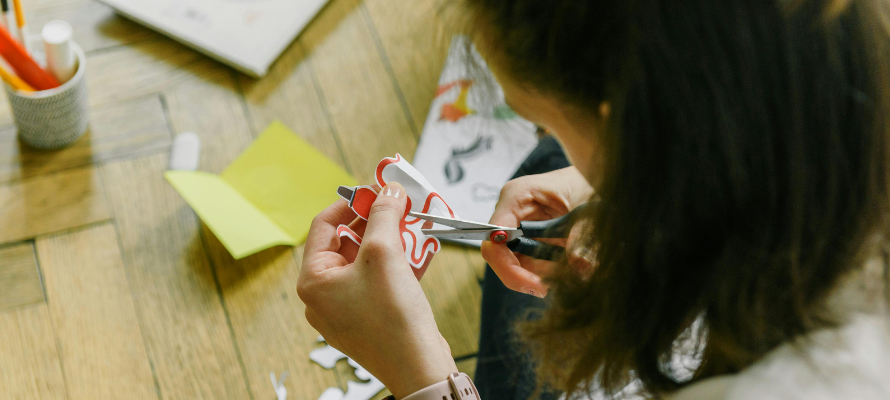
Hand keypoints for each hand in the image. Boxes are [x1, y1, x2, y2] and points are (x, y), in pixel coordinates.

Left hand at [298, 182, 457, 398]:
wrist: (418, 366)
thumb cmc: (393, 317)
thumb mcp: (384, 252)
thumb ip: (384, 214)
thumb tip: (388, 190)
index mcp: (313, 281)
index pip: (324, 225)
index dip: (352, 202)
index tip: (377, 189)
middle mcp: (323, 297)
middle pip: (346, 243)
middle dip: (375, 222)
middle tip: (398, 205)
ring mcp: (345, 310)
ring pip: (365, 263)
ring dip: (389, 242)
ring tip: (412, 227)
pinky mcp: (368, 320)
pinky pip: (377, 282)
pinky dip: (395, 265)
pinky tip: (417, 253)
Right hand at [481, 167, 593, 296]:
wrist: (596, 177)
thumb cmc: (586, 180)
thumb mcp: (586, 207)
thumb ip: (580, 238)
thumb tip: (580, 269)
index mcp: (515, 197)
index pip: (495, 239)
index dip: (508, 267)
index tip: (537, 285)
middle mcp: (511, 213)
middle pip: (501, 257)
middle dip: (525, 278)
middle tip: (551, 290)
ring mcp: (518, 228)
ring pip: (515, 265)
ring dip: (539, 278)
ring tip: (568, 278)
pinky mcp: (530, 239)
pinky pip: (530, 264)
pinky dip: (547, 274)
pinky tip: (567, 272)